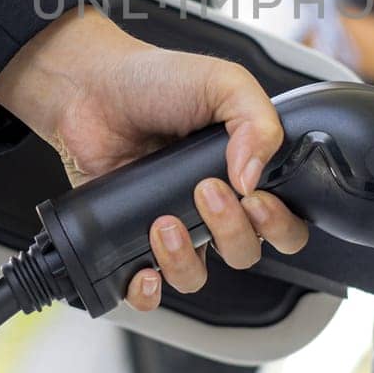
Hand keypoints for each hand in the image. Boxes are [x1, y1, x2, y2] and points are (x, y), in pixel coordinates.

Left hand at [0, 10, 308, 310]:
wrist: (89, 86)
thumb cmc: (156, 80)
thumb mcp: (224, 82)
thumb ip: (258, 121)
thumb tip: (254, 176)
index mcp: (245, 173)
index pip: (284, 223)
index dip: (278, 224)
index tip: (256, 198)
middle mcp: (211, 207)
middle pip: (245, 253)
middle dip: (231, 231)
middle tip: (207, 191)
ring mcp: (172, 226)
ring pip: (196, 277)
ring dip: (185, 260)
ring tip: (164, 222)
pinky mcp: (129, 239)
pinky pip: (145, 290)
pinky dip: (147, 292)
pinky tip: (144, 270)